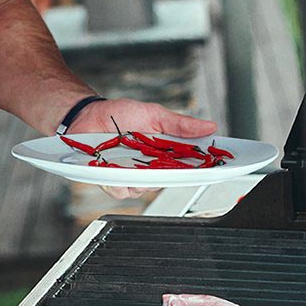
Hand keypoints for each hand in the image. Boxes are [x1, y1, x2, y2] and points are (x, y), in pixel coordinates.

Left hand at [68, 98, 217, 200]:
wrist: (88, 116)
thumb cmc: (120, 114)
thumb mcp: (154, 114)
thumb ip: (180, 124)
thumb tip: (209, 126)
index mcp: (165, 153)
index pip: (190, 166)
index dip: (204, 169)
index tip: (217, 167)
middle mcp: (151, 168)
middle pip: (169, 181)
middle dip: (170, 174)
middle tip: (165, 160)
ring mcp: (131, 176)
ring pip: (145, 189)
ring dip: (140, 176)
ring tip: (131, 157)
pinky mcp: (112, 181)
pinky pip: (121, 190)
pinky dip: (118, 180)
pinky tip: (113, 166)